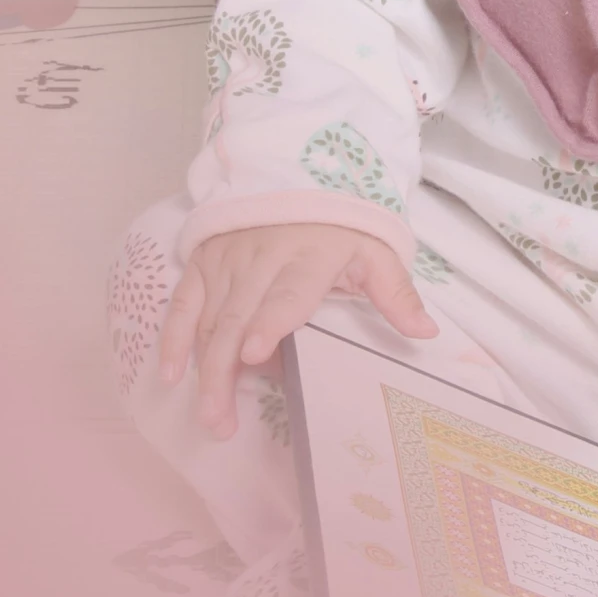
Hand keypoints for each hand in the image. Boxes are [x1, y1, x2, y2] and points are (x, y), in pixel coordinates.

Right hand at [158, 222, 436, 436]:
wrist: (297, 174)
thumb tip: (426, 333)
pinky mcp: (204, 261)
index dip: (269, 322)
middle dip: (225, 372)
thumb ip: (396, 294)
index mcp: (309, 258)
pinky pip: (184, 302)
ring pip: (211, 319)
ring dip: (204, 369)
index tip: (255, 354)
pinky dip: (174, 337)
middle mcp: (262, 259)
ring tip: (208, 415)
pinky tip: (171, 374)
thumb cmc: (341, 228)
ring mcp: (228, 260)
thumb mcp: (376, 252)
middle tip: (221, 422)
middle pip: (239, 319)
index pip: (287, 293)